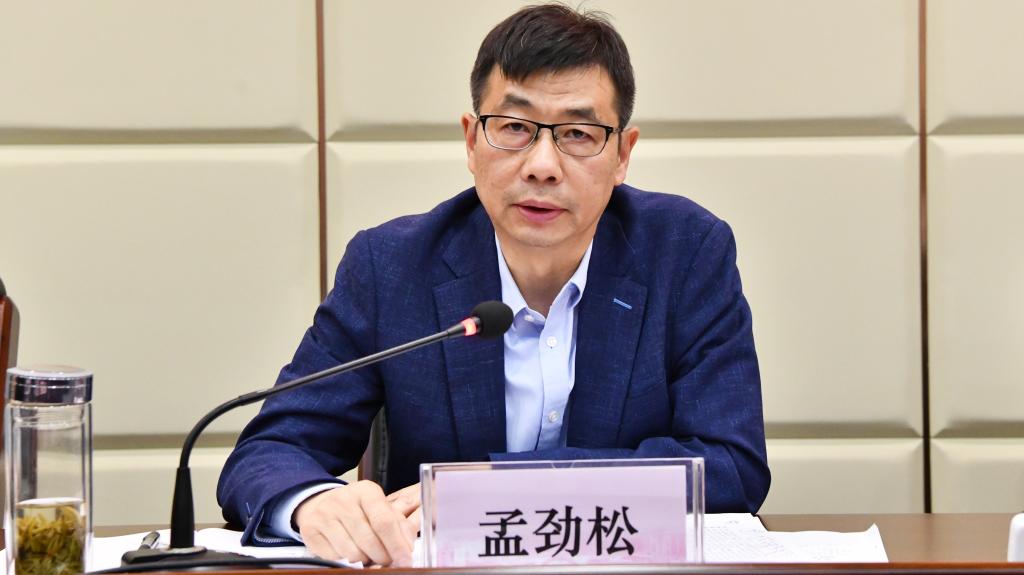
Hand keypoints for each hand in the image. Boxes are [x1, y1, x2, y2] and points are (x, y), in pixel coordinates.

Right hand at [294, 480, 414, 565]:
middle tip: (386, 560)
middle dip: (382, 556)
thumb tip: (406, 549)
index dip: (396, 545)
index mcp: (366, 491)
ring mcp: (324, 515)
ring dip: (364, 559)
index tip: (405, 560)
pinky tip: (348, 549)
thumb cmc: (356, 508)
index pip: (384, 522)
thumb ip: (396, 525)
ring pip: (352, 552)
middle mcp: (343, 500)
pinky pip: (335, 557)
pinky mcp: (310, 530)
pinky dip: (345, 559)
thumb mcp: (378, 507)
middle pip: (369, 540)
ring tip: (366, 553)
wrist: (320, 503)